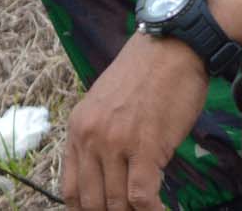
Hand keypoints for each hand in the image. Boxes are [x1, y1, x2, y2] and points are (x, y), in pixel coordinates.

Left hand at [60, 33, 207, 209]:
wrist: (171, 46)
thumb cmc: (144, 75)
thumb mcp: (105, 104)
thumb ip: (99, 138)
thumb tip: (105, 177)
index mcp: (77, 128)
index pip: (71, 191)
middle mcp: (90, 137)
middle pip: (92, 203)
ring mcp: (116, 142)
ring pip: (117, 204)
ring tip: (148, 208)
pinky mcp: (146, 146)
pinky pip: (142, 197)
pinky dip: (152, 210)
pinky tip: (161, 209)